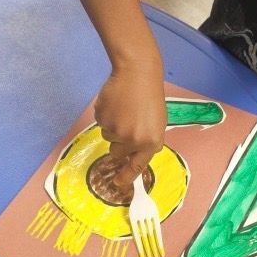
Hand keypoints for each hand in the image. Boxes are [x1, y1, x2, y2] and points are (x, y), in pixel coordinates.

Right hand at [95, 65, 165, 186]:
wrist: (137, 73)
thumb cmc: (150, 97)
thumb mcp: (156, 122)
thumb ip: (146, 141)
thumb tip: (135, 155)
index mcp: (151, 142)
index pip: (137, 165)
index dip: (126, 176)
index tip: (118, 183)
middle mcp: (133, 140)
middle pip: (117, 152)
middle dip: (118, 141)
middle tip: (125, 122)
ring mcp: (116, 130)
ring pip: (107, 136)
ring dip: (112, 125)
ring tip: (123, 108)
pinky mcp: (103, 118)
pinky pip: (100, 123)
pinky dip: (105, 114)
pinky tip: (115, 103)